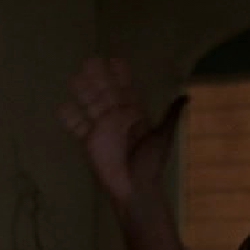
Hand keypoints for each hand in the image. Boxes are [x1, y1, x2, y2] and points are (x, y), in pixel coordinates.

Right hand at [58, 57, 186, 209]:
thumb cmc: (151, 164)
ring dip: (84, 93)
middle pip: (106, 95)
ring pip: (91, 106)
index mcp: (135, 116)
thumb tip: (186, 95)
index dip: (121, 77)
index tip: (115, 60)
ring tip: (76, 77)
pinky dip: (70, 118)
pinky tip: (63, 105)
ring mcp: (102, 130)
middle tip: (91, 61)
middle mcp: (117, 120)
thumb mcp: (163, 136)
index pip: (126, 91)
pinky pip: (77, 127)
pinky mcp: (89, 143)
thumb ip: (171, 115)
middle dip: (99, 79)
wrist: (136, 189)